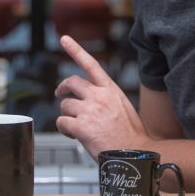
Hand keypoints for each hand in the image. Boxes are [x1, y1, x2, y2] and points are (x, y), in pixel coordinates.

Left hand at [55, 36, 151, 159]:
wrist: (134, 157)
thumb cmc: (130, 136)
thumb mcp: (123, 107)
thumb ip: (107, 98)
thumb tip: (92, 98)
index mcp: (110, 90)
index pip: (91, 64)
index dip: (76, 50)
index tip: (64, 39)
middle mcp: (99, 96)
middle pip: (71, 82)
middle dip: (62, 87)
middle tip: (60, 93)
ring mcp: (89, 110)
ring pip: (64, 105)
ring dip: (66, 115)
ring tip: (76, 127)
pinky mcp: (81, 126)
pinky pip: (61, 123)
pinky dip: (64, 130)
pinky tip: (73, 135)